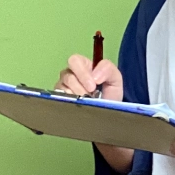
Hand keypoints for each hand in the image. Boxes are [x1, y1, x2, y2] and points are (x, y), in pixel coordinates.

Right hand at [57, 55, 131, 173]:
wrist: (107, 114)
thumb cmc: (110, 94)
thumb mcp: (115, 79)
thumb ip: (107, 69)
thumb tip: (95, 76)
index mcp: (83, 65)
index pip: (75, 61)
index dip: (82, 72)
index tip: (93, 85)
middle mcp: (70, 75)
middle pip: (66, 74)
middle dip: (79, 86)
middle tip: (89, 96)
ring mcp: (63, 88)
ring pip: (63, 88)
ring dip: (76, 97)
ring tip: (87, 103)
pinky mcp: (59, 100)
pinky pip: (59, 100)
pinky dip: (70, 103)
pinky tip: (78, 107)